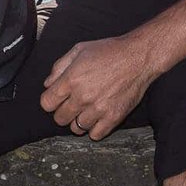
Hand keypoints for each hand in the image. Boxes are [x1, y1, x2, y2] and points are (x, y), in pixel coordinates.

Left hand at [39, 35, 159, 139]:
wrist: (138, 57)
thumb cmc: (109, 51)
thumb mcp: (79, 50)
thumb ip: (59, 67)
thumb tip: (48, 84)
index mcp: (71, 79)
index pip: (47, 103)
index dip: (50, 101)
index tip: (57, 98)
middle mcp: (82, 96)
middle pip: (59, 119)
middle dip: (63, 112)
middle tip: (72, 104)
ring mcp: (98, 109)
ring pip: (76, 129)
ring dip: (78, 121)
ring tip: (86, 110)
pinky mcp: (113, 117)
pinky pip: (95, 135)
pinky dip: (94, 129)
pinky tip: (97, 118)